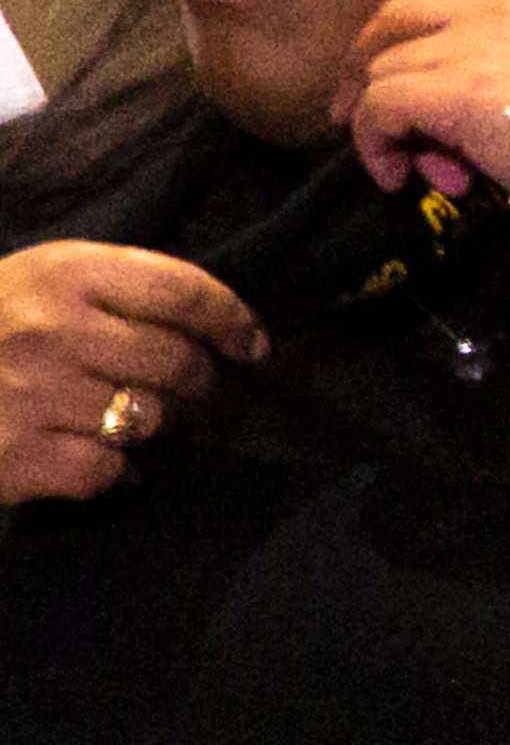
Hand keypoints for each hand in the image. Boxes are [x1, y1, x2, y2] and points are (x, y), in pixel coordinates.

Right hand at [0, 239, 260, 507]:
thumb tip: (220, 329)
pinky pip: (109, 470)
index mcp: (63, 272)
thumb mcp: (40, 281)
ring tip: (126, 420)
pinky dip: (113, 471)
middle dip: (202, 385)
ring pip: (149, 419)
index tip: (252, 346)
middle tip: (200, 396)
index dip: (232, 320)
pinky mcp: (18, 455)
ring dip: (152, 426)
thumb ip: (119, 290)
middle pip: (178, 363)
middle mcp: (52, 329)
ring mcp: (33, 394)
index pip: (182, 290)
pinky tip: (92, 457)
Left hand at [340, 0, 509, 266]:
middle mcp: (496, 8)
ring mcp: (469, 45)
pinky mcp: (448, 89)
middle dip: (365, 67)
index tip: (401, 84)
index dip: (410, 45)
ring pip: (382, 71)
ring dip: (386, 125)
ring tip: (416, 171)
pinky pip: (377, 108)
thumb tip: (485, 116)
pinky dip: (373, 143)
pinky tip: (395, 176)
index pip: (446, 6)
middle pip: (396, 21)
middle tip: (351, 113)